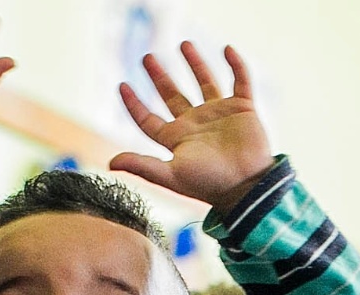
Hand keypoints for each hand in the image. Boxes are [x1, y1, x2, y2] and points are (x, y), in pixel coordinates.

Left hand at [111, 43, 275, 208]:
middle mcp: (196, 124)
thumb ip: (142, 166)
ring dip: (195, 64)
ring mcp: (220, 115)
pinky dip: (236, 65)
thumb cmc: (210, 184)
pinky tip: (227, 49)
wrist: (249, 185)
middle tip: (147, 58)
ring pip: (205, 83)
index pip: (148, 119)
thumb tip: (110, 164)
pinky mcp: (243, 110)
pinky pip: (240, 81)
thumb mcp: (171, 175)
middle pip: (172, 96)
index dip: (134, 104)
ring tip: (183, 44)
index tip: (122, 85)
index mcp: (177, 138)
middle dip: (159, 77)